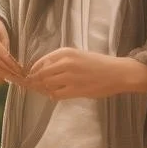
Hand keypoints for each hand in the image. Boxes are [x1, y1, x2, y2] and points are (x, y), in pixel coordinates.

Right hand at [0, 16, 23, 84]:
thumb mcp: (4, 36)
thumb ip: (6, 51)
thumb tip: (14, 69)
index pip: (3, 56)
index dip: (13, 66)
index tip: (22, 72)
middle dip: (9, 73)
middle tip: (19, 78)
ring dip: (1, 78)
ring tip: (11, 78)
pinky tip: (0, 79)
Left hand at [25, 49, 146, 99]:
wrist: (118, 72)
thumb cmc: (98, 63)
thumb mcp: (77, 55)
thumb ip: (60, 61)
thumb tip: (41, 71)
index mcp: (65, 52)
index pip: (40, 62)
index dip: (32, 71)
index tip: (28, 77)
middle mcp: (66, 63)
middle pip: (41, 74)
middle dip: (34, 82)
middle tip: (31, 87)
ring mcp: (70, 77)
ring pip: (47, 85)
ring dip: (43, 89)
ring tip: (45, 91)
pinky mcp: (76, 90)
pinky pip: (57, 94)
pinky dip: (53, 95)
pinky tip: (55, 95)